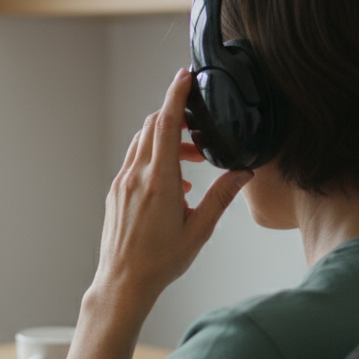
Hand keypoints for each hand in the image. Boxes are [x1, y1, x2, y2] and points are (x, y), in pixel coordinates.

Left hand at [92, 69, 252, 309]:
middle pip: (153, 126)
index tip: (184, 75)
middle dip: (177, 117)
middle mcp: (136, 176)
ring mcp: (121, 183)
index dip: (176, 95)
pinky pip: (134, 162)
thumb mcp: (200, 229)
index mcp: (159, 181)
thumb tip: (244, 173)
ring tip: (193, 161)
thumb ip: (222, 196)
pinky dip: (154, 158)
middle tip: (200, 125)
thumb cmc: (159, 261)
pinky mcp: (115, 193)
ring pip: (142, 143)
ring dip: (167, 139)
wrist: (123, 283)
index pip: (167, 124)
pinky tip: (174, 184)